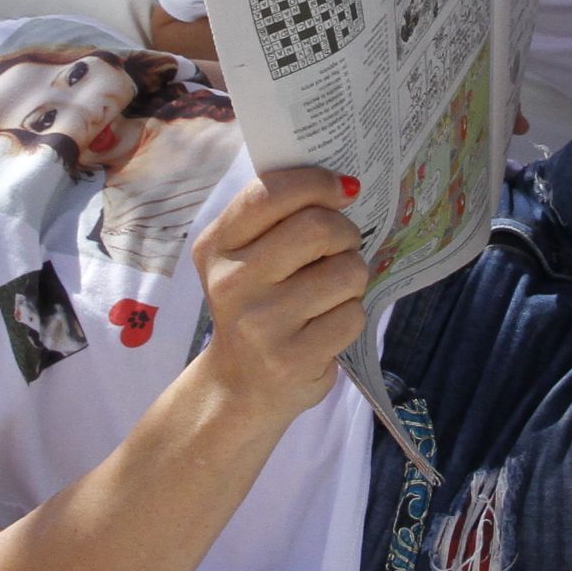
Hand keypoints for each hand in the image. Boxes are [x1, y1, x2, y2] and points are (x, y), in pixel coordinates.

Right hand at [187, 168, 369, 419]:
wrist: (238, 388)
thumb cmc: (255, 309)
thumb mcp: (244, 260)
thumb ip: (278, 220)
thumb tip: (343, 185)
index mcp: (217, 247)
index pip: (269, 193)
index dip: (317, 182)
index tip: (343, 188)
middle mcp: (232, 283)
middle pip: (317, 227)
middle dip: (346, 232)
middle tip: (343, 246)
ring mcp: (262, 323)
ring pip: (346, 270)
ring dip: (354, 276)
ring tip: (334, 291)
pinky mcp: (293, 358)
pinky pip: (352, 315)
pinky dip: (352, 315)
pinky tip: (328, 325)